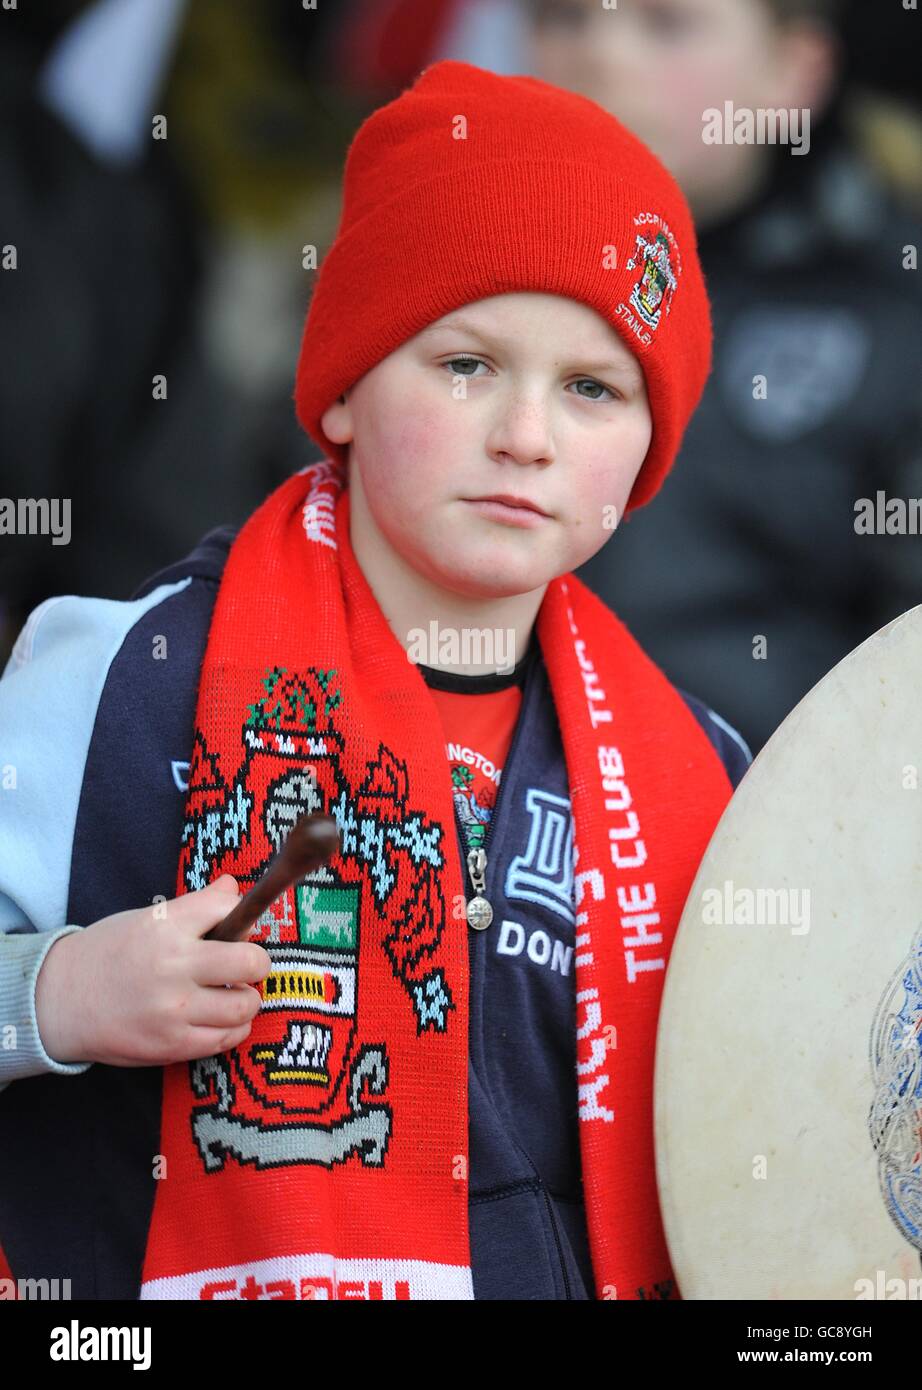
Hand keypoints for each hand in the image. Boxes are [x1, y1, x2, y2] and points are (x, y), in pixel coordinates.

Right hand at [35, 876, 271, 1066]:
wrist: (59, 1001)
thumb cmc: (107, 953)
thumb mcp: (145, 919)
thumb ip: (195, 906)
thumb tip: (232, 887)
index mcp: (165, 927)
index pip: (229, 908)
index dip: (239, 914)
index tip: (234, 925)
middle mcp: (173, 967)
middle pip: (251, 961)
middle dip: (256, 961)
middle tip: (246, 964)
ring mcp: (174, 1010)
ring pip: (245, 1004)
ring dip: (246, 998)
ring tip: (231, 994)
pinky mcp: (172, 1045)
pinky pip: (227, 1038)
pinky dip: (233, 1027)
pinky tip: (220, 1017)